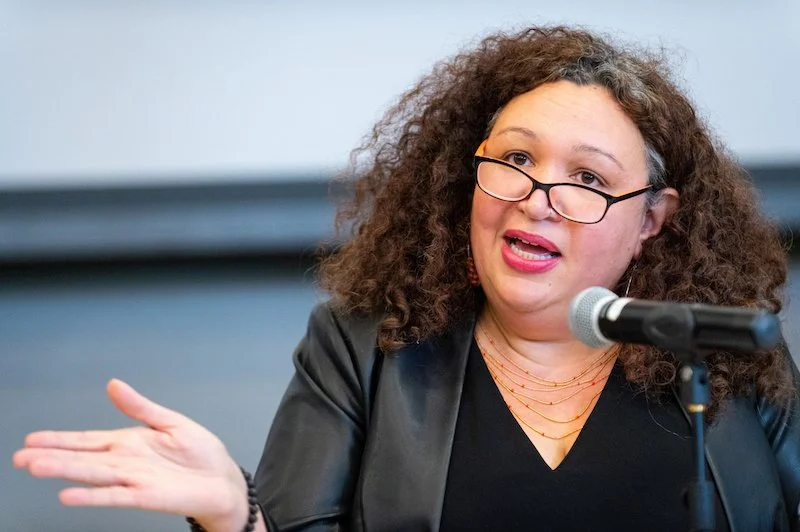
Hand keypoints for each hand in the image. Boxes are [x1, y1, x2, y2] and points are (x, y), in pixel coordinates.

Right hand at [12, 379, 250, 531]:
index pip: (87, 440)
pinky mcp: (145, 496)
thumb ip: (140, 407)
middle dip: (50, 456)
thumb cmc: (200, 453)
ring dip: (64, 472)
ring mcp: (132, 480)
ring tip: (36, 468)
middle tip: (20, 457)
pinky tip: (68, 495)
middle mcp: (124, 462)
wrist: (221, 479)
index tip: (32, 439)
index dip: (60, 439)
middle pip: (82, 458)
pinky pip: (114, 496)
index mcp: (127, 443)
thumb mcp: (169, 421)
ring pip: (92, 475)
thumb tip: (114, 385)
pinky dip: (92, 496)